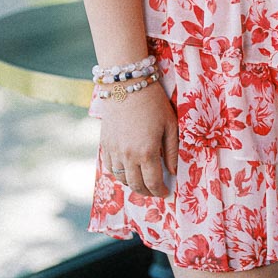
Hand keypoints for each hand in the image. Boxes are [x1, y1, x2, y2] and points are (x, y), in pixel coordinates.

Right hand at [100, 82, 178, 197]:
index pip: (153, 183)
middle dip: (147, 192)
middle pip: (136, 186)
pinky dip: (119, 174)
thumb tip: (173, 172)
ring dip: (133, 184)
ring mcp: (114, 151)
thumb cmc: (154, 102)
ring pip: (122, 179)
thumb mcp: (170, 125)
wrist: (127, 84)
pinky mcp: (104, 144)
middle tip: (155, 191)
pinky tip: (128, 171)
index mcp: (147, 152)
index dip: (160, 192)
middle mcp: (128, 156)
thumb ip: (172, 151)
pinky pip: (110, 168)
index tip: (166, 193)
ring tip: (143, 182)